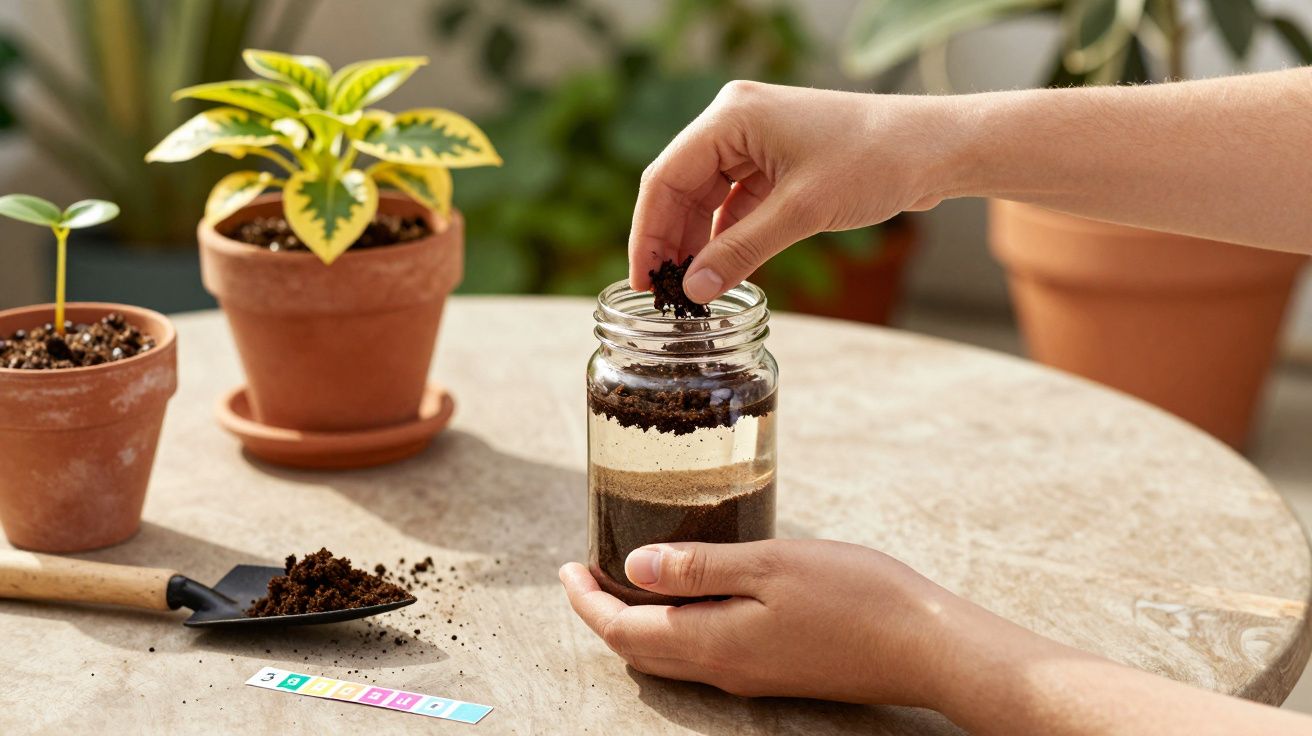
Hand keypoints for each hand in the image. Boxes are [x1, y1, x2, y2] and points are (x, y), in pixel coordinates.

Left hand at [558, 539, 965, 705]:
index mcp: (714, 644)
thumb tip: (633, 567)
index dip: (586, 604)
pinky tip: (692, 591)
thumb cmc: (855, 597)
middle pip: (640, 652)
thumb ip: (699, 567)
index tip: (567, 569)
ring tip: (630, 575)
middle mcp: (725, 670)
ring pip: (671, 656)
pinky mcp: (776, 670)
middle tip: (588, 572)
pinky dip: (677, 626)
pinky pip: (704, 654)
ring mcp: (751, 676)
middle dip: (604, 614)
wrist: (924, 646)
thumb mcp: (769, 565)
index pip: (623, 634)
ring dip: (639, 622)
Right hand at [627, 82, 958, 302]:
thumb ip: (740, 252)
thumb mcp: (800, 213)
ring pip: (705, 198)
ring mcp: (755, 141)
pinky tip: (721, 271)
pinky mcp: (776, 162)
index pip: (664, 177)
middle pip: (680, 187)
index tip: (644, 283)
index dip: (648, 234)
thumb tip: (695, 291)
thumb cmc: (874, 161)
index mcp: (730, 116)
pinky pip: (734, 202)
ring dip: (697, 242)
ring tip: (690, 291)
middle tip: (665, 295)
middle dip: (670, 242)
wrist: (935, 149)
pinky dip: (726, 236)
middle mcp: (735, 122)